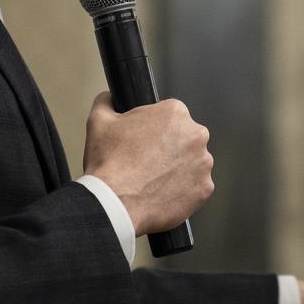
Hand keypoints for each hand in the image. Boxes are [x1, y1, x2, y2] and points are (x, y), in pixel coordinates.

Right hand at [82, 92, 212, 235]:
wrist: (116, 204)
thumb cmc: (110, 163)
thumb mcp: (98, 121)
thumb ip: (106, 102)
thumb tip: (108, 98)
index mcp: (175, 113)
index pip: (169, 116)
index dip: (153, 129)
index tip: (144, 141)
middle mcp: (195, 135)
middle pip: (184, 138)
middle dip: (169, 148)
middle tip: (147, 161)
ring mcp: (203, 163)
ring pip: (192, 163)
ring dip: (177, 169)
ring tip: (153, 180)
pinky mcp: (204, 189)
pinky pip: (195, 187)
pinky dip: (182, 191)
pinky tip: (162, 193)